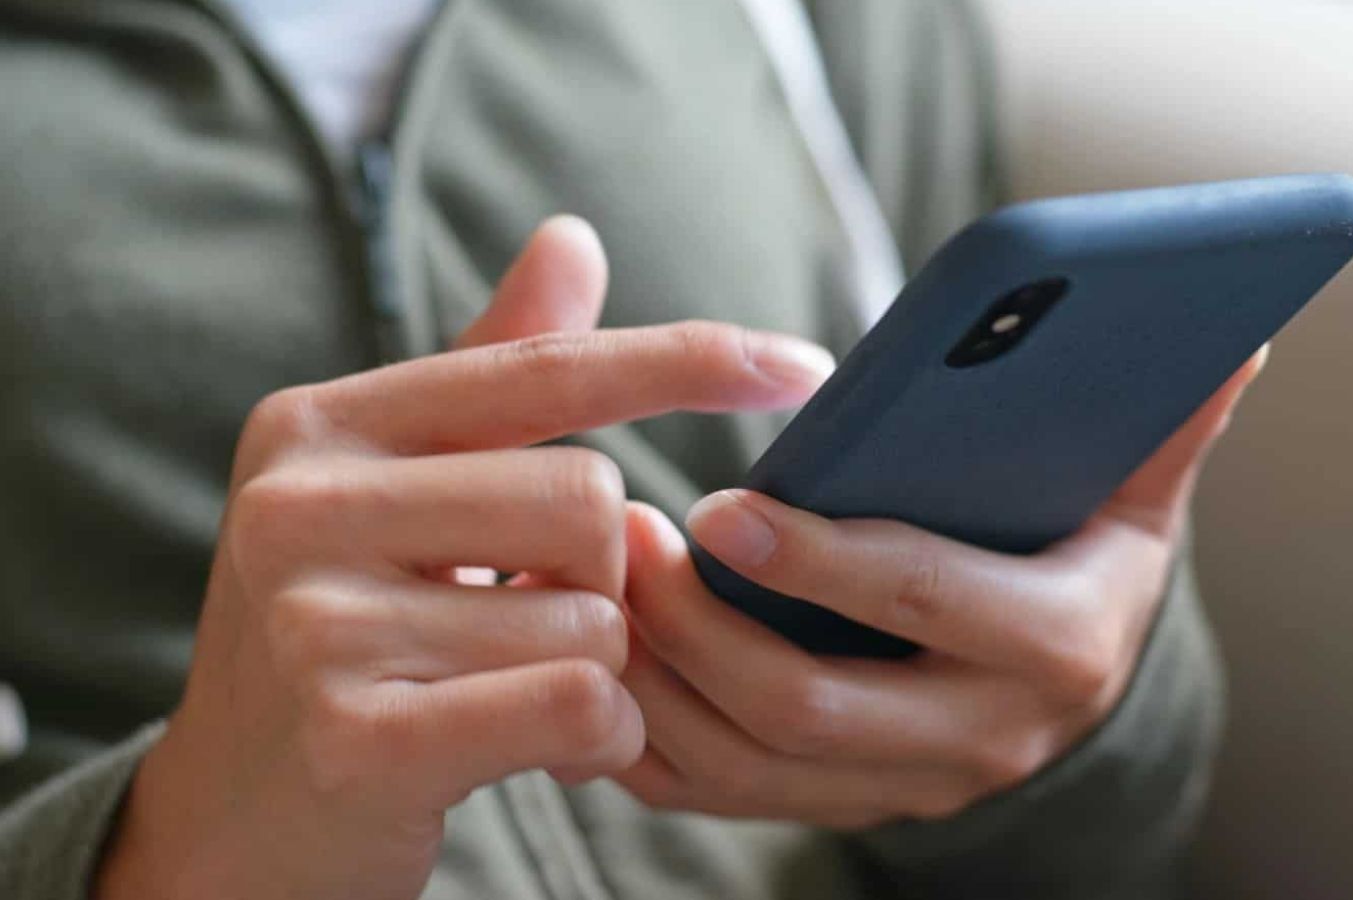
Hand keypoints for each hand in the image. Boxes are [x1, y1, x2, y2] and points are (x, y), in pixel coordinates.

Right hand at [94, 217, 835, 899]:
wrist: (241, 819)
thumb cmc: (351, 637)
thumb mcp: (400, 492)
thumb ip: (490, 374)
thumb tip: (573, 239)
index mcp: (319, 424)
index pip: (544, 367)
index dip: (686, 361)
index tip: (805, 367)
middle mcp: (301, 504)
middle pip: (591, 501)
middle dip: (603, 578)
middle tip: (530, 627)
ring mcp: (318, 622)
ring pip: (595, 615)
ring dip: (599, 670)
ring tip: (512, 696)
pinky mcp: (357, 736)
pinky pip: (577, 700)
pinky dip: (599, 736)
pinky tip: (542, 749)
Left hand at [614, 349, 1266, 827]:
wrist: (1065, 671)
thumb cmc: (1084, 549)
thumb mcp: (1136, 486)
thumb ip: (1168, 418)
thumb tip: (1236, 334)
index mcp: (1055, 644)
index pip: (924, 602)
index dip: (821, 558)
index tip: (720, 506)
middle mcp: (983, 739)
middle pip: (814, 706)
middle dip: (704, 627)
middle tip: (625, 536)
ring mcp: (905, 786)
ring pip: (750, 767)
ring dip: (659, 680)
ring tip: (595, 580)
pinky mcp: (840, 802)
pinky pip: (721, 797)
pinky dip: (648, 739)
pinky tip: (600, 658)